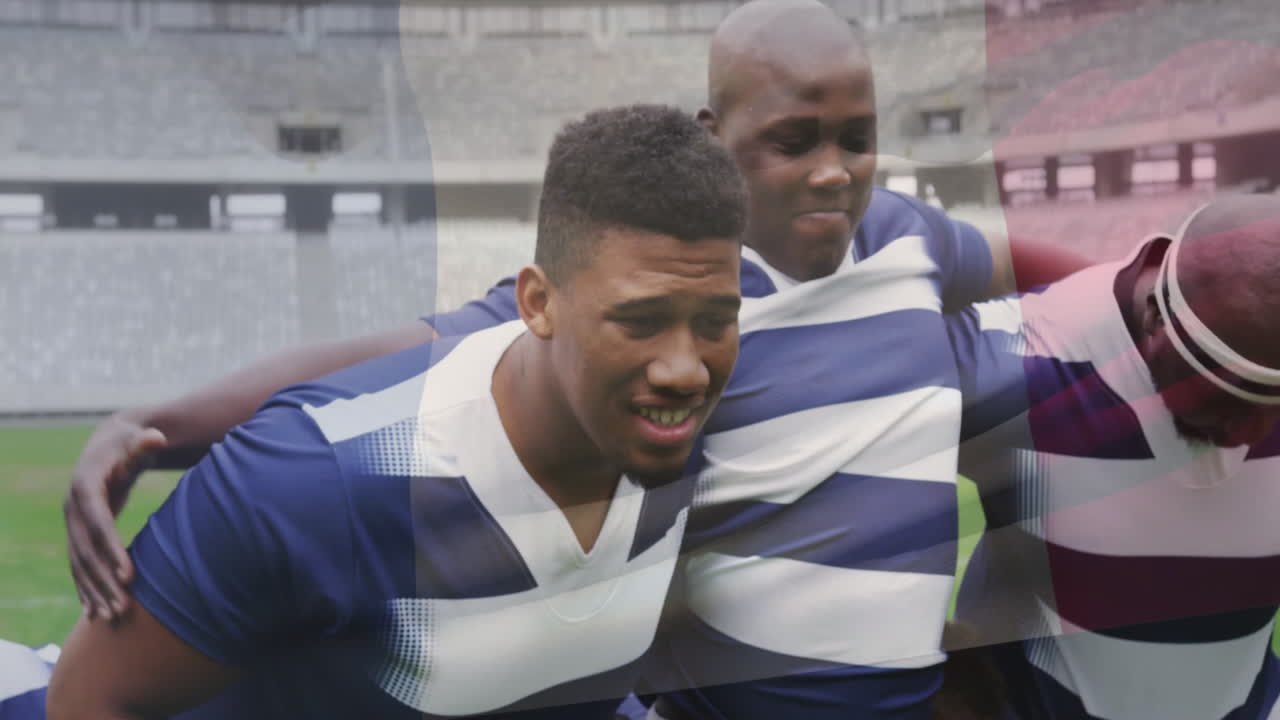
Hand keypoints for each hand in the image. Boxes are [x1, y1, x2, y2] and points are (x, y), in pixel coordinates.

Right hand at [65, 415, 166, 621]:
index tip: (129, 576)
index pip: (99, 524)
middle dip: (103, 581)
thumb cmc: (129, 442)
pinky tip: (93, 613)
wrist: (108, 444)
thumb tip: (156, 436)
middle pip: (86, 551)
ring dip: (93, 592)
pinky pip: (79, 565)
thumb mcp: (136, 439)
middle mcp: (72, 508)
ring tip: (111, 618)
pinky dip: (85, 588)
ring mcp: (71, 522)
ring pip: (79, 564)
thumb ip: (145, 442)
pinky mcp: (77, 533)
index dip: (112, 550)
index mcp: (85, 487)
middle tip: (123, 608)